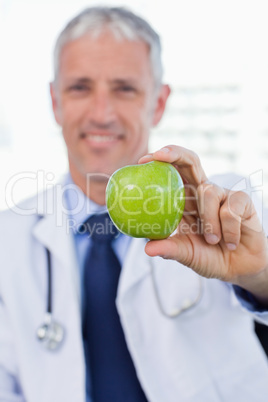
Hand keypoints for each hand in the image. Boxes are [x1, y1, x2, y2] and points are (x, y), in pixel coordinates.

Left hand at [139, 145, 267, 301]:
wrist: (240, 268)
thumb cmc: (210, 256)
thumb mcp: (187, 253)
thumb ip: (170, 249)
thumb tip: (147, 248)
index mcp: (186, 200)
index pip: (172, 173)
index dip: (158, 162)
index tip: (142, 162)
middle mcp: (202, 192)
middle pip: (190, 162)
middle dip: (175, 153)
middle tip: (159, 156)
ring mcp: (222, 194)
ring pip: (208, 192)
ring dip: (208, 222)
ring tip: (212, 241)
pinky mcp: (242, 201)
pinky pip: (230, 210)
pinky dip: (229, 230)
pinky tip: (230, 243)